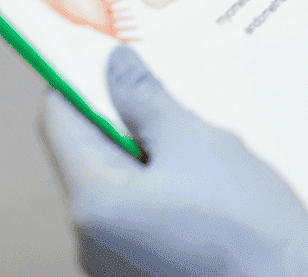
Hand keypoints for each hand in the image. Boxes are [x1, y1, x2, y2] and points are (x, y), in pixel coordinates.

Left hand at [39, 47, 307, 276]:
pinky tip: (213, 186)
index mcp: (93, 201)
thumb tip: (114, 64)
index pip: (60, 119)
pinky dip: (166, 189)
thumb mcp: (199, 143)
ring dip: (153, 155)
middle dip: (129, 118)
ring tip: (206, 146)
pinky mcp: (142, 272)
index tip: (113, 53)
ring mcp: (113, 262)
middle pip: (90, 153)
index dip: (82, 78)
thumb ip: (147, 100)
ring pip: (120, 184)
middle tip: (174, 94)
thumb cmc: (247, 226)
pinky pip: (140, 215)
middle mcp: (89, 238)